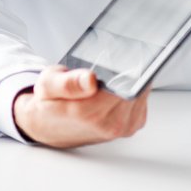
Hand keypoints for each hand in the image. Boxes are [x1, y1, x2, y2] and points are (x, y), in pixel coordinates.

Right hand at [12, 66, 149, 148]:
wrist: (50, 128)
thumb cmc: (50, 105)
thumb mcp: (48, 85)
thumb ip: (68, 83)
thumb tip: (90, 79)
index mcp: (92, 114)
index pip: (125, 83)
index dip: (123, 68)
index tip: (114, 62)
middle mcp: (112, 124)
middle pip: (136, 86)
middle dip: (125, 73)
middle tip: (105, 69)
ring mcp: (125, 127)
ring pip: (142, 92)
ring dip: (129, 82)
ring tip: (107, 80)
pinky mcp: (133, 126)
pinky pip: (142, 100)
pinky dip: (132, 90)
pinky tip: (115, 89)